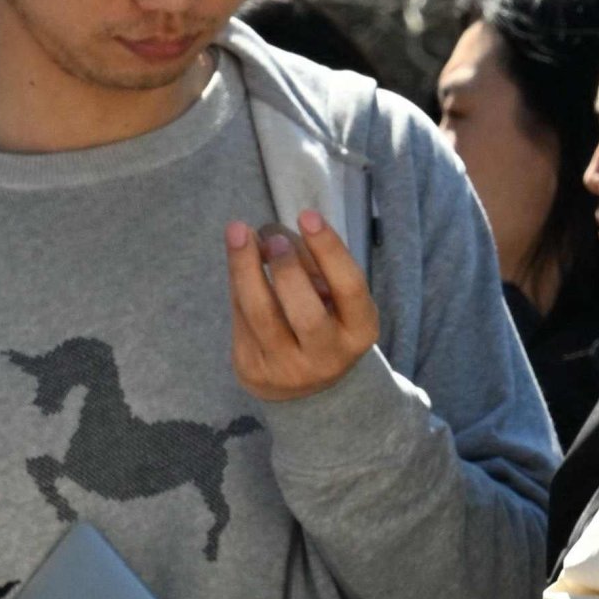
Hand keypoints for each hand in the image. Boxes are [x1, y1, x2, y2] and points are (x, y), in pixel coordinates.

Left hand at [227, 210, 378, 400]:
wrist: (303, 383)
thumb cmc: (324, 319)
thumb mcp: (335, 295)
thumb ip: (312, 265)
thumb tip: (268, 236)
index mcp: (360, 331)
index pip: (349, 287)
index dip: (329, 249)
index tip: (308, 215)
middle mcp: (327, 357)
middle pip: (306, 312)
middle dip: (286, 267)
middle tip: (272, 236)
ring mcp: (288, 369)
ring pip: (261, 315)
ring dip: (245, 268)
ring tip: (239, 233)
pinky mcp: (253, 370)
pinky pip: (240, 319)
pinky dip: (238, 284)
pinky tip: (238, 261)